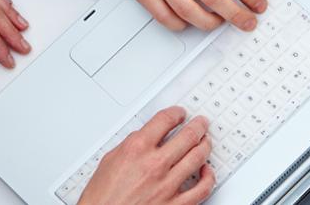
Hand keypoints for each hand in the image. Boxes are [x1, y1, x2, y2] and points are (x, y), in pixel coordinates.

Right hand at [78, 107, 213, 204]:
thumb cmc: (101, 198)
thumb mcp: (109, 161)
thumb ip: (130, 145)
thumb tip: (146, 136)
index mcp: (136, 149)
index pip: (165, 120)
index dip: (176, 113)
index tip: (180, 114)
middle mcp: (154, 165)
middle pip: (188, 135)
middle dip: (198, 126)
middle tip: (200, 123)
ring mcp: (167, 185)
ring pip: (198, 157)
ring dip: (205, 145)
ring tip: (206, 141)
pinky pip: (201, 189)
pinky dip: (208, 177)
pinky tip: (206, 171)